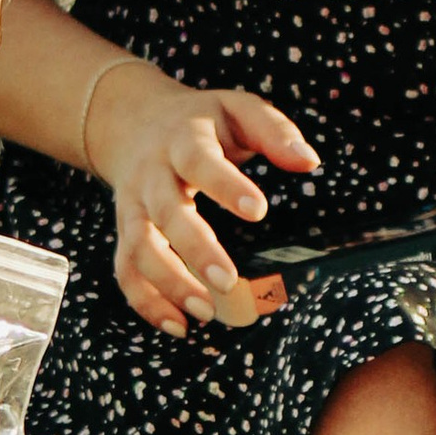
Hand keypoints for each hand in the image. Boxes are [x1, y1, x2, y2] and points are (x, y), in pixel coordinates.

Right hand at [85, 59, 318, 334]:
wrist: (135, 122)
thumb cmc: (200, 121)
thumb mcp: (237, 109)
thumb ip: (273, 130)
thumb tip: (309, 161)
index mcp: (182, 139)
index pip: (199, 161)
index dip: (226, 186)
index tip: (259, 211)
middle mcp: (152, 174)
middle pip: (165, 212)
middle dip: (194, 249)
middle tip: (229, 283)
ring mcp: (134, 206)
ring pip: (139, 247)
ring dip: (168, 283)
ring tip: (207, 312)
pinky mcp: (126, 231)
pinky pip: (126, 269)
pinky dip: (146, 301)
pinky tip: (179, 325)